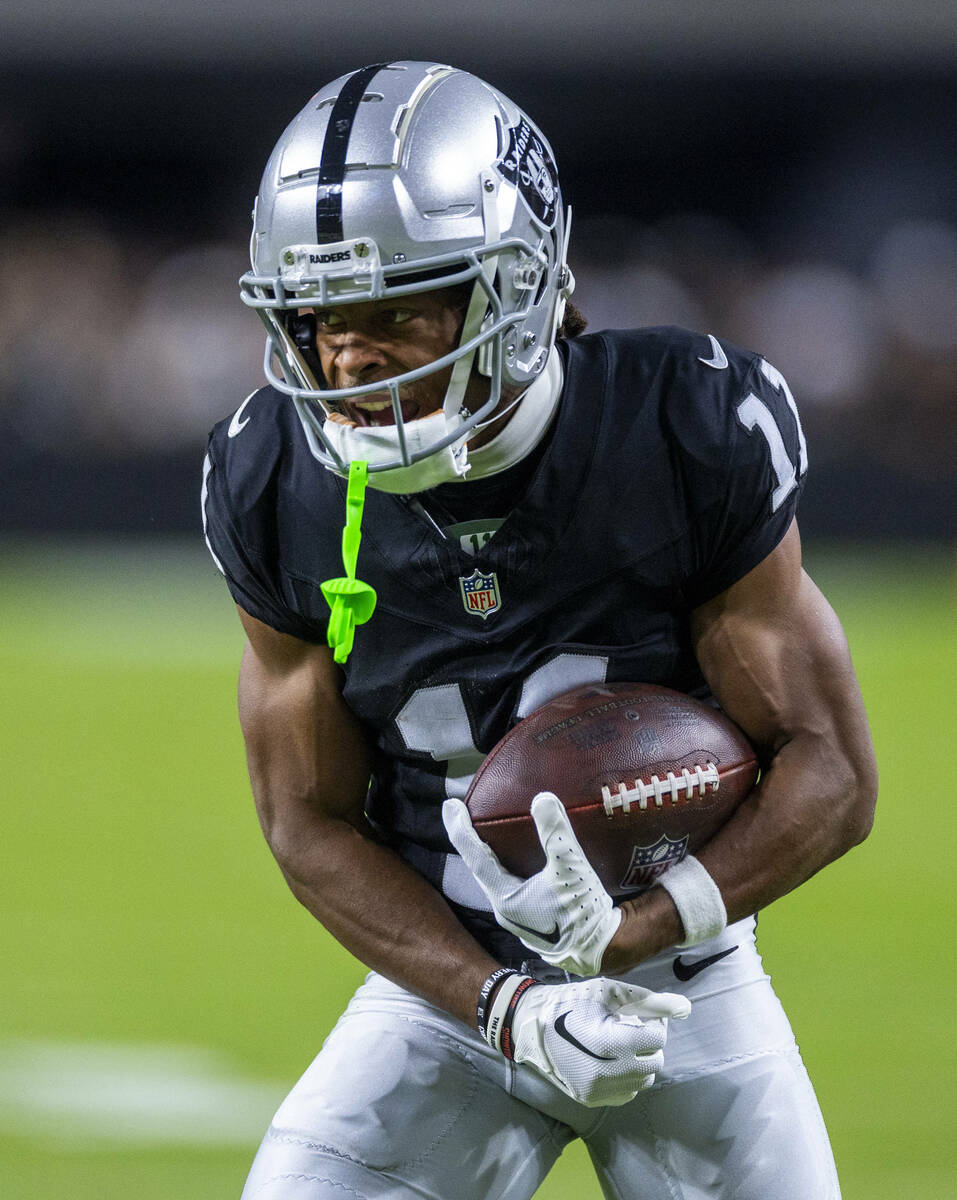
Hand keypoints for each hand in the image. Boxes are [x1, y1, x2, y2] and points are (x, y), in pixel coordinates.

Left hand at [443, 792, 620, 974]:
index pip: (474, 857)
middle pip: (480, 867)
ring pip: (495, 877)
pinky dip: (507, 864)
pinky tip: (519, 855)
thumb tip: (542, 798)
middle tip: (462, 812)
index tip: (450, 805)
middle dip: (470, 839)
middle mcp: (505, 909)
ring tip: (487, 829)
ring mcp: (518, 915)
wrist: (605, 948)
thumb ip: (555, 832)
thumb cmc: (583, 912)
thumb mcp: (570, 867)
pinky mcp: (532, 916)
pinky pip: (511, 883)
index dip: (460, 829)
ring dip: (489, 853)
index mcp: (505, 898)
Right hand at [510, 977, 690, 1106]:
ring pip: (643, 1081)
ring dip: (641, 1062)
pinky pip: (627, 1094)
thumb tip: (686, 1007)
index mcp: (611, 1042)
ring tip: (622, 1044)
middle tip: (632, 1028)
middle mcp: (607, 1072)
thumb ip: (651, 1002)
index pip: (657, 1039)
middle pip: (655, 1062)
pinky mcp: (591, 1099)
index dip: (653, 1023)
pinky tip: (613, 1060)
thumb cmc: (574, 1002)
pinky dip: (627, 1078)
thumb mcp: (611, 993)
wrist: (533, 1026)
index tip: (639, 1015)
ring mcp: (598, 1090)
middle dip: (649, 1044)